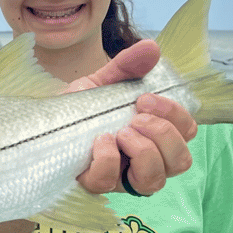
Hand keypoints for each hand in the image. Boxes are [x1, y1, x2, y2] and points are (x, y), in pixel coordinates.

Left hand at [69, 40, 196, 194]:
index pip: (188, 133)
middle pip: (181, 162)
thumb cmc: (82, 108)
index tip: (146, 98)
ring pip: (154, 181)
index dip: (176, 116)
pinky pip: (110, 182)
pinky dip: (109, 159)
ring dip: (144, 152)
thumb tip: (151, 48)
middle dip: (163, 134)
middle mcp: (145, 162)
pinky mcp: (94, 185)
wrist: (44, 122)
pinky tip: (99, 141)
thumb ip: (127, 67)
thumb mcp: (104, 83)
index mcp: (155, 136)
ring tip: (121, 131)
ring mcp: (121, 178)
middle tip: (136, 116)